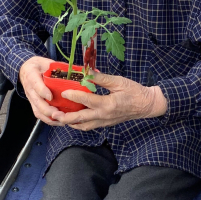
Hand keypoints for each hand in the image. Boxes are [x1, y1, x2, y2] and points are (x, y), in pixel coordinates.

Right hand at [19, 56, 63, 126]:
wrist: (25, 69)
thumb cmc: (38, 66)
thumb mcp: (46, 62)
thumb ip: (57, 67)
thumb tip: (76, 71)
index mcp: (32, 75)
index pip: (36, 84)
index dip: (43, 91)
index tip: (50, 96)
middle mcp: (30, 89)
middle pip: (37, 102)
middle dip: (49, 110)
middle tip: (60, 114)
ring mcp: (31, 98)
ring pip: (38, 111)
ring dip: (50, 118)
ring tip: (62, 121)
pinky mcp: (33, 104)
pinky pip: (39, 115)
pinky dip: (49, 121)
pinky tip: (60, 123)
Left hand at [50, 72, 167, 130]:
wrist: (147, 105)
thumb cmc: (134, 91)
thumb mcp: (119, 81)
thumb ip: (102, 78)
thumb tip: (87, 72)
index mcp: (108, 104)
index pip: (87, 100)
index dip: (74, 95)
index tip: (63, 91)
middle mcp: (104, 115)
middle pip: (80, 119)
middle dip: (65, 117)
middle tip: (53, 114)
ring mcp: (105, 122)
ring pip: (83, 126)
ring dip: (70, 123)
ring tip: (59, 118)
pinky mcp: (106, 124)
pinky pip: (89, 126)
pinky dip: (79, 124)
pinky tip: (73, 120)